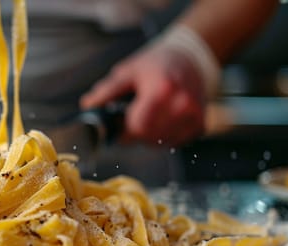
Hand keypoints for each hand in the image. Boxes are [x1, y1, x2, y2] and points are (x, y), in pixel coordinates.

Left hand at [80, 40, 206, 145]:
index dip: (123, 131)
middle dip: (134, 134)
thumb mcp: (128, 71)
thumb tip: (87, 105)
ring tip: (147, 117)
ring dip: (148, 137)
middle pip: (149, 137)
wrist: (191, 59)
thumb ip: (108, 91)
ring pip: (161, 143)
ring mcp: (194, 116)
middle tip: (130, 121)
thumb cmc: (157, 64)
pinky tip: (161, 120)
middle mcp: (182, 105)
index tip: (117, 127)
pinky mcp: (200, 124)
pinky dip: (163, 137)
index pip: (137, 126)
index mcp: (162, 90)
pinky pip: (175, 142)